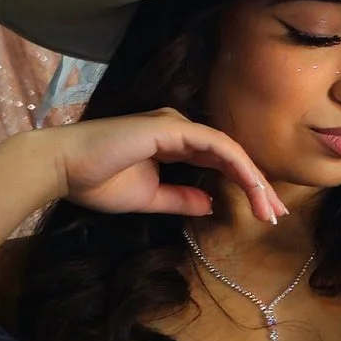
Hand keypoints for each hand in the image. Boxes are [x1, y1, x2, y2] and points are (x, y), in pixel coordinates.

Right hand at [43, 108, 287, 222]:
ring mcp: (176, 126)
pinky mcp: (172, 128)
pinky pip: (216, 145)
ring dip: (253, 179)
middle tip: (277, 214)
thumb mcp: (149, 198)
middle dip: (257, 186)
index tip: (264, 214)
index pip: (220, 164)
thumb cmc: (97, 181)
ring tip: (269, 207)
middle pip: (231, 156)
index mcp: (174, 144)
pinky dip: (237, 164)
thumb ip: (180, 199)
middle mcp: (179, 130)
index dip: (244, 187)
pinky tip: (252, 185)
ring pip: (229, 150)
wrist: (63, 168)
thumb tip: (210, 205)